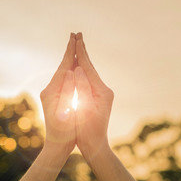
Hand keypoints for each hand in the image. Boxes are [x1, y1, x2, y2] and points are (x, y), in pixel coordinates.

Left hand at [40, 33, 76, 155]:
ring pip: (63, 73)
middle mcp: (50, 90)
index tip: (74, 37)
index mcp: (52, 91)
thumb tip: (70, 71)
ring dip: (70, 60)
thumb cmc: (64, 132)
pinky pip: (64, 81)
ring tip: (75, 48)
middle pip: (62, 67)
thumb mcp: (67, 110)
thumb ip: (68, 90)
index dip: (70, 52)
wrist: (56, 146)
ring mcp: (52, 95)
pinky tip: (74, 69)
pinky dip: (70, 72)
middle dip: (69, 52)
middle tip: (75, 35)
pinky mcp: (55, 100)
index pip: (63, 67)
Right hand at [74, 33, 113, 159]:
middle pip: (90, 67)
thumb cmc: (87, 131)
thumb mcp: (84, 110)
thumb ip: (81, 89)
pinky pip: (88, 81)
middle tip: (77, 35)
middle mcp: (104, 90)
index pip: (88, 68)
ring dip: (83, 60)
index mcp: (101, 91)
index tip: (75, 38)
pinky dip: (82, 71)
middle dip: (82, 52)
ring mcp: (102, 94)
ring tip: (78, 47)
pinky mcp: (98, 99)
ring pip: (90, 73)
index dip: (80, 53)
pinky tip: (79, 68)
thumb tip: (78, 69)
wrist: (95, 146)